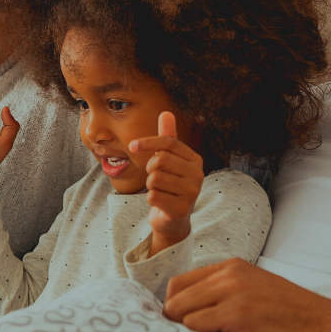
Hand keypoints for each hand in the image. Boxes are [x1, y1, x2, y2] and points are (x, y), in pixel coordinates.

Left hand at [129, 111, 204, 254]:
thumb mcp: (170, 160)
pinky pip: (153, 196)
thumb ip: (168, 138)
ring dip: (150, 186)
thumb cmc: (170, 185)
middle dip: (150, 168)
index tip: (132, 145)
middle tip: (155, 177)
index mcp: (196, 160)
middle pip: (160, 160)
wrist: (174, 219)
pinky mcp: (182, 209)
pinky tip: (161, 203)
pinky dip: (151, 199)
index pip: (169, 143)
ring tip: (160, 191)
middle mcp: (198, 175)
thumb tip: (166, 112)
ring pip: (155, 179)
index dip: (148, 142)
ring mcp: (192, 193)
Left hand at [163, 259, 330, 331]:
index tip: (184, 330)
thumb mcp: (256, 294)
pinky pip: (194, 327)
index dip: (177, 309)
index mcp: (232, 267)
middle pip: (174, 298)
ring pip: (179, 312)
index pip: (179, 284)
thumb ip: (225, 297)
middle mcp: (229, 274)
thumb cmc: (295, 319)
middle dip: (177, 323)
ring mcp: (233, 292)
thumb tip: (187, 319)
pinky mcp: (238, 314)